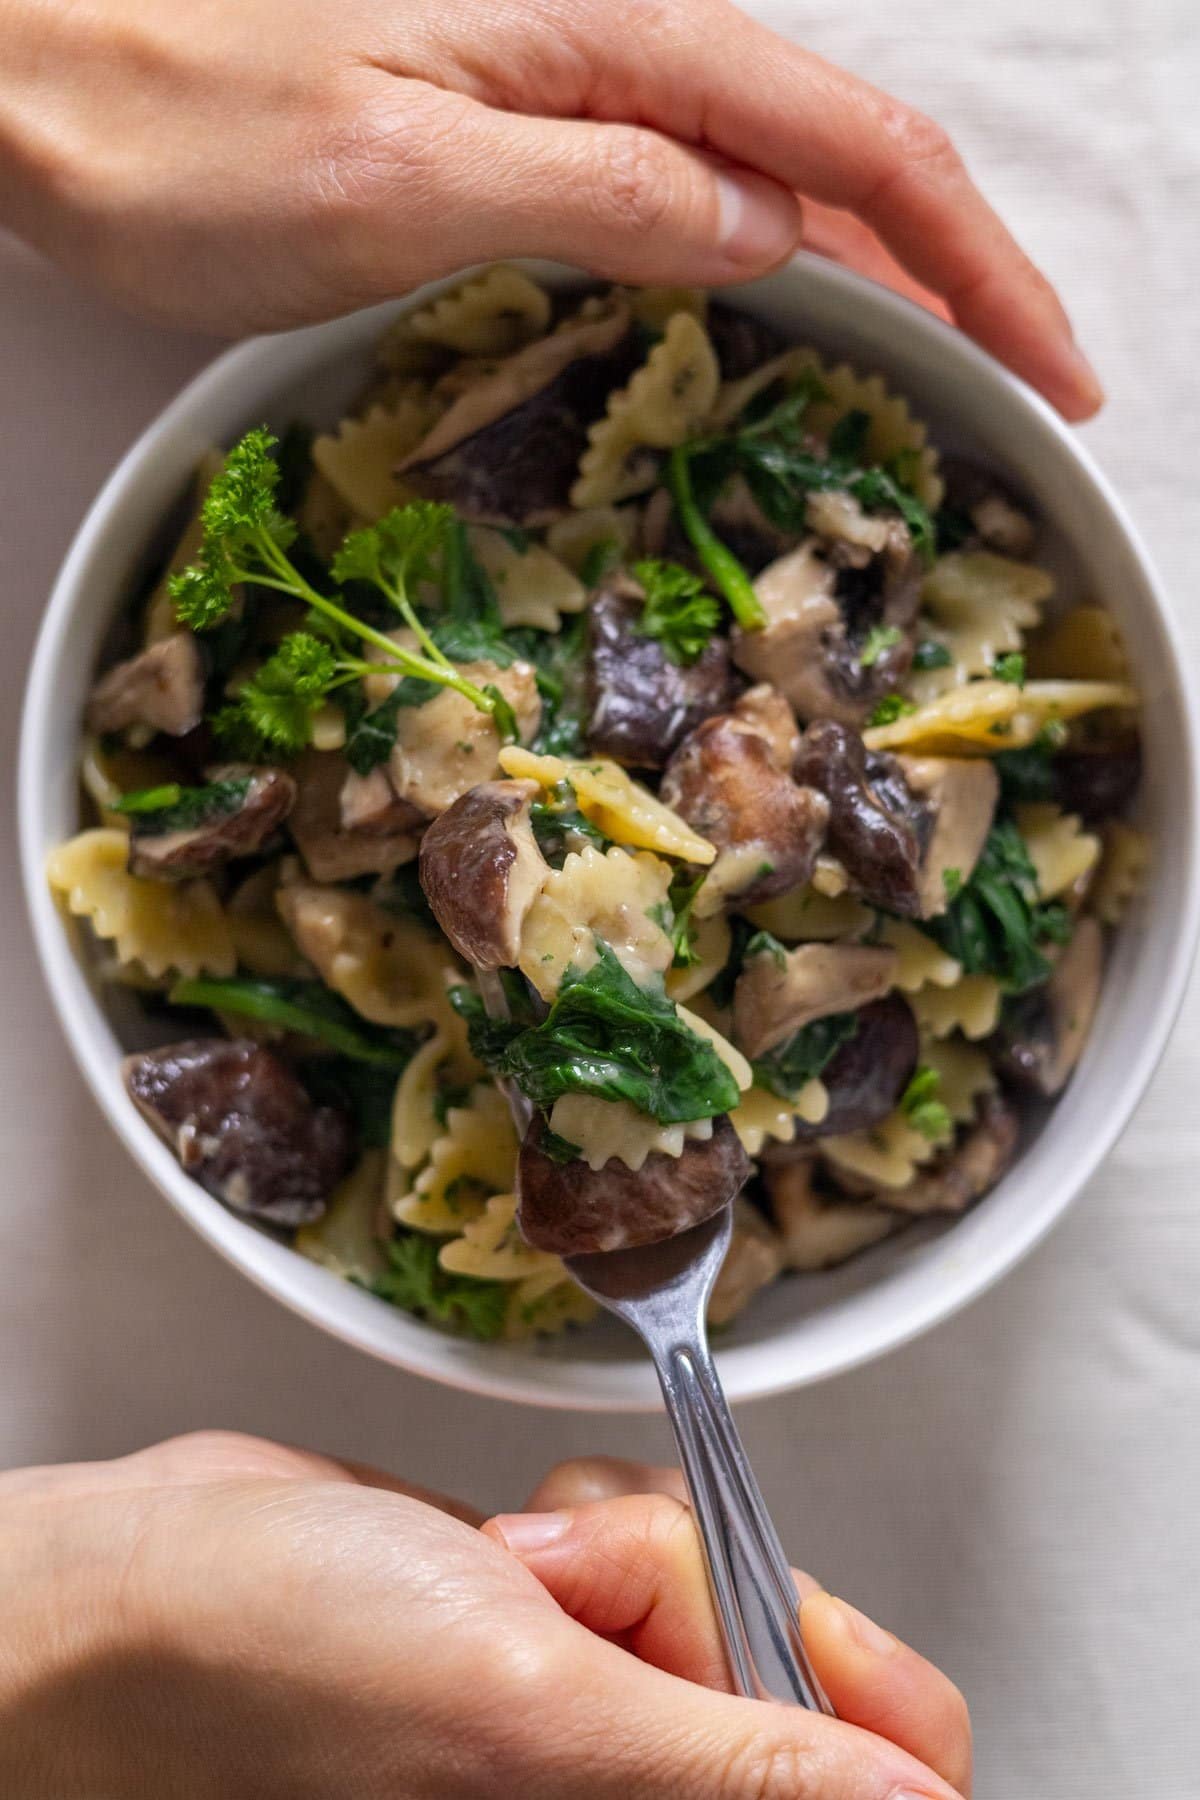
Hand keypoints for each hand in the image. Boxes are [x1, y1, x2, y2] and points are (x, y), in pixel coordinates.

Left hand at [0, 0, 1098, 416]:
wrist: (15, 60)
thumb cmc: (170, 117)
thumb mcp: (402, 175)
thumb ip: (603, 195)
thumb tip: (767, 239)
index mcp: (610, 35)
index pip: (857, 152)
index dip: (975, 266)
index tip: (1051, 372)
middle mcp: (608, 39)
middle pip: (840, 156)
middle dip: (956, 272)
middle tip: (1029, 396)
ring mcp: (562, 79)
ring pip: (770, 177)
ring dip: (878, 274)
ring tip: (948, 377)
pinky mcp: (511, 123)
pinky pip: (680, 191)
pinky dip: (765, 264)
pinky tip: (789, 315)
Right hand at [0, 1431, 968, 1798]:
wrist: (155, 1584)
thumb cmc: (279, 1666)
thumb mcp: (527, 1724)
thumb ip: (729, 1770)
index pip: (877, 1793)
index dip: (868, 1699)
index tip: (798, 1621)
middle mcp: (634, 1790)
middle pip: (799, 1666)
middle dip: (697, 1586)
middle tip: (585, 1597)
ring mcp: (604, 1706)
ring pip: (720, 1585)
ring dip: (625, 1545)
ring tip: (510, 1573)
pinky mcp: (570, 1626)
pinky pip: (655, 1544)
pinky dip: (593, 1520)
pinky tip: (501, 1548)